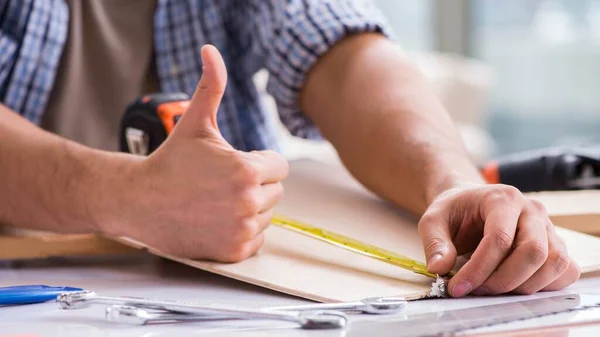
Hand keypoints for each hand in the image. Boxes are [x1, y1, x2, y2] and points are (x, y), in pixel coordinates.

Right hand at [107, 45, 288, 261]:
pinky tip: (217, 220)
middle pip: (276, 191)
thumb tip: (211, 51)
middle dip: (255, 185)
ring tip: (217, 202)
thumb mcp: (195, 123)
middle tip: (221, 185)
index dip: (258, 163)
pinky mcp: (234, 251)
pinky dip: (241, 232)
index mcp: (248, 169)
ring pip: (266, 215)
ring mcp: (241, 229)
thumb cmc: (170, 161)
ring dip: (249, 209)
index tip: (233, 166)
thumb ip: (211, 87)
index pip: (280, 166)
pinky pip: (256, 239)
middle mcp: (249, 201)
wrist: (139, 201)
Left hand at [418, 184, 580, 296]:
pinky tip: (516, 286)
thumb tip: (440, 268)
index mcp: (502, 198)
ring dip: (524, 286)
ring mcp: (548, 227)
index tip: (457, 287)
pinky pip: (566, 270)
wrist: (469, 203)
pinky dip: (546, 285)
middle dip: (503, 281)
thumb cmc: (455, 211)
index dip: (479, 269)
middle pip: (533, 252)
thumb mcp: (433, 220)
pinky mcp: (556, 244)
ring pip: (554, 263)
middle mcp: (531, 210)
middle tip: (476, 291)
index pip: (500, 239)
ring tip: (492, 289)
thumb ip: (435, 243)